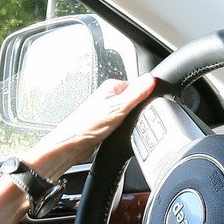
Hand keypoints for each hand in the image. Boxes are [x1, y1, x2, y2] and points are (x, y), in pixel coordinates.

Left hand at [26, 75, 157, 177]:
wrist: (72, 144)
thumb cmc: (87, 125)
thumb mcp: (118, 107)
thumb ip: (136, 93)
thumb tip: (151, 79)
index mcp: (113, 86)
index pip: (139, 85)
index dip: (146, 96)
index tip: (146, 107)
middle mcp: (110, 96)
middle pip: (135, 100)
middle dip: (138, 110)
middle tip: (132, 119)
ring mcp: (109, 109)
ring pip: (130, 112)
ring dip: (131, 120)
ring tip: (124, 126)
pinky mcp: (108, 122)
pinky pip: (124, 122)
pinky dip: (125, 127)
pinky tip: (121, 132)